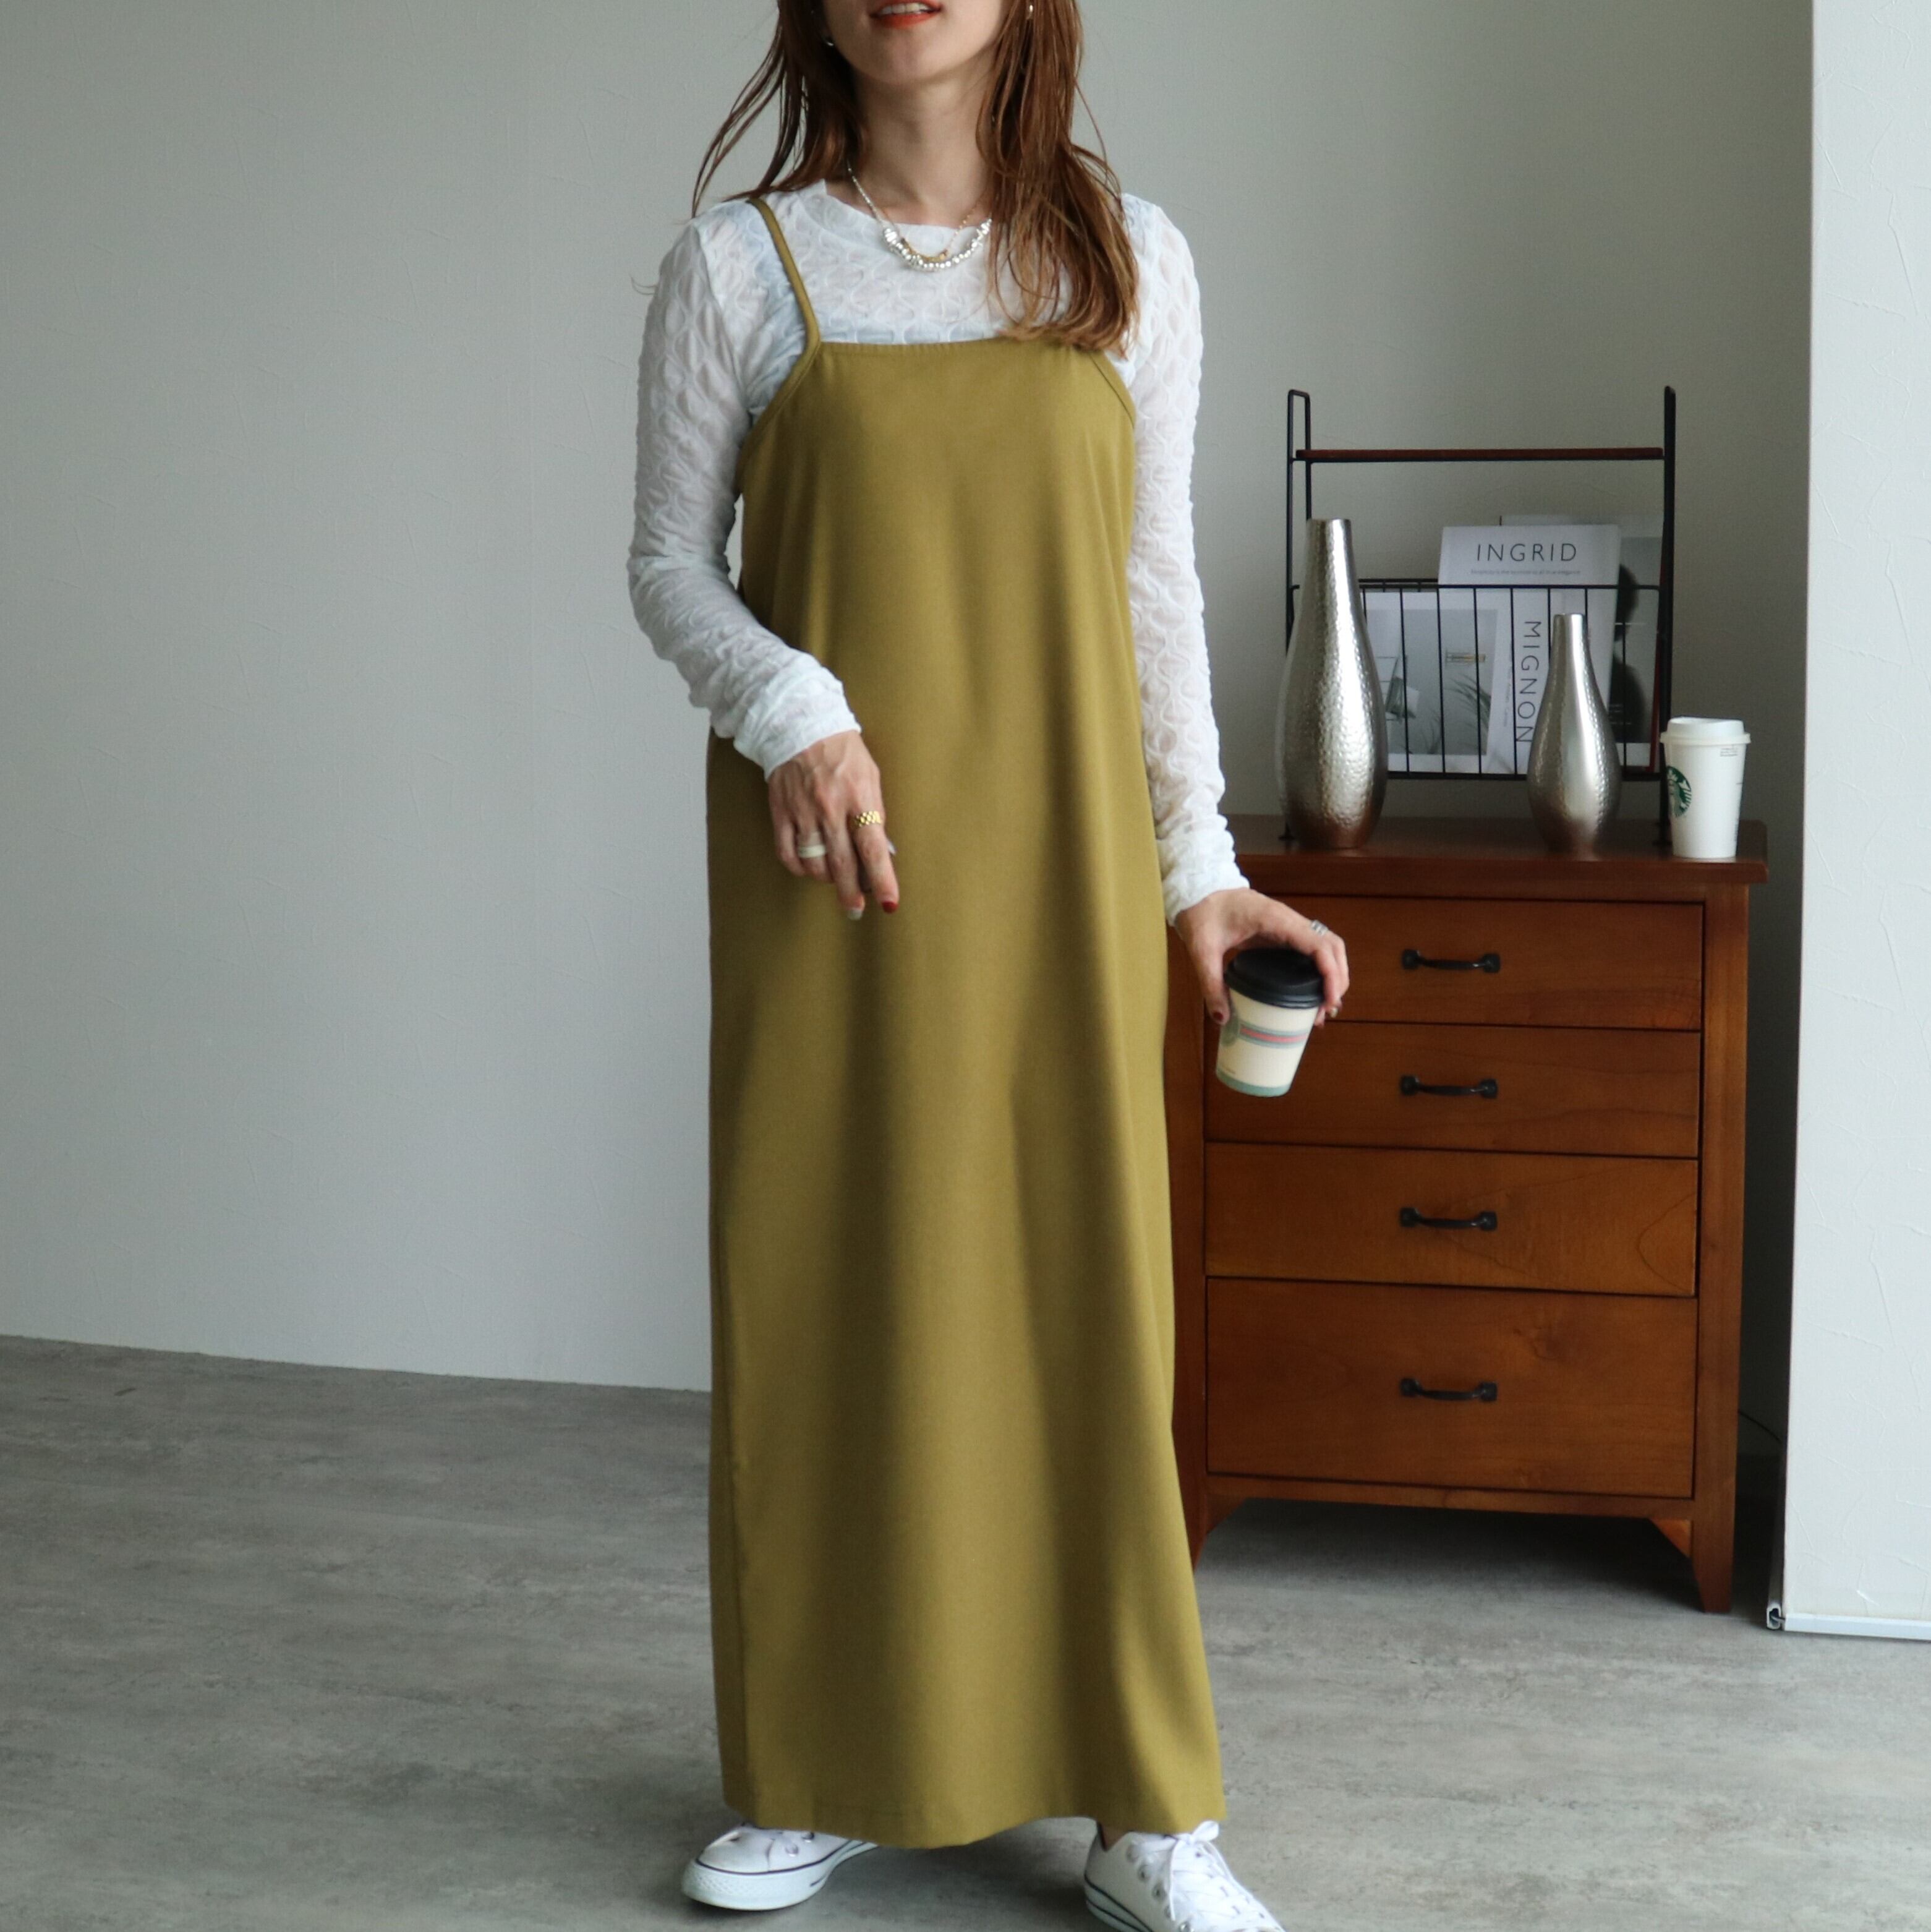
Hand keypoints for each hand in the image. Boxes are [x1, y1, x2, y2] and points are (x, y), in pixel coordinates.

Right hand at [768, 730, 898, 916]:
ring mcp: (803, 812)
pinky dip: (799, 867)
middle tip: (856, 909)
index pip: (873, 848)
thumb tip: (880, 851)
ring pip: (814, 864)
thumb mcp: (871, 777)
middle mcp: (830, 809)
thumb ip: (875, 813)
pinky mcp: (781, 813)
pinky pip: (788, 854)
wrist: (800, 726)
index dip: (882, 879)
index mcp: (859, 798)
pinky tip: (808, 867)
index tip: (888, 903)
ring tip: (835, 878)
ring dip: (827, 879)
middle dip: (851, 893)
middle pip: (843, 864)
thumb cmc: (843, 752)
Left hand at [1174, 888, 1348, 1027]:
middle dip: (1337, 977)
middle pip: (1332, 946)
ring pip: (1327, 946)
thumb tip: (1221, 1017)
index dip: (1331, 973)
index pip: (1318, 945)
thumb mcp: (1203, 950)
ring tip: (1324, 1005)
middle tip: (1326, 1010)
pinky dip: (1320, 968)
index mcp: (1275, 919)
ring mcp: (1289, 924)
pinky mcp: (1284, 931)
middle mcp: (1289, 920)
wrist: (1200, 892)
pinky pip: (1312, 948)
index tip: (1329, 1000)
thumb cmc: (1202, 914)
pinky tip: (1312, 990)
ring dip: (1333, 973)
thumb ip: (1211, 983)